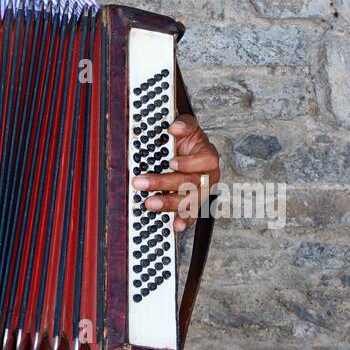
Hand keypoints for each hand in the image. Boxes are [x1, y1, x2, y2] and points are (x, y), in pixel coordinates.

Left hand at [132, 114, 220, 233]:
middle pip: (191, 183)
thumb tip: (174, 127)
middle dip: (165, 183)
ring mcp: (202, 192)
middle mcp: (208, 176)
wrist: (189, 152)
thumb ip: (184, 124)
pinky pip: (191, 215)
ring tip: (150, 203)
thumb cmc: (188, 142)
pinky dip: (184, 221)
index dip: (189, 162)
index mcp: (208, 156)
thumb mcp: (188, 127)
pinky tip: (175, 225)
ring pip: (190, 201)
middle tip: (141, 182)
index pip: (205, 160)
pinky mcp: (194, 204)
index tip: (171, 162)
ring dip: (170, 203)